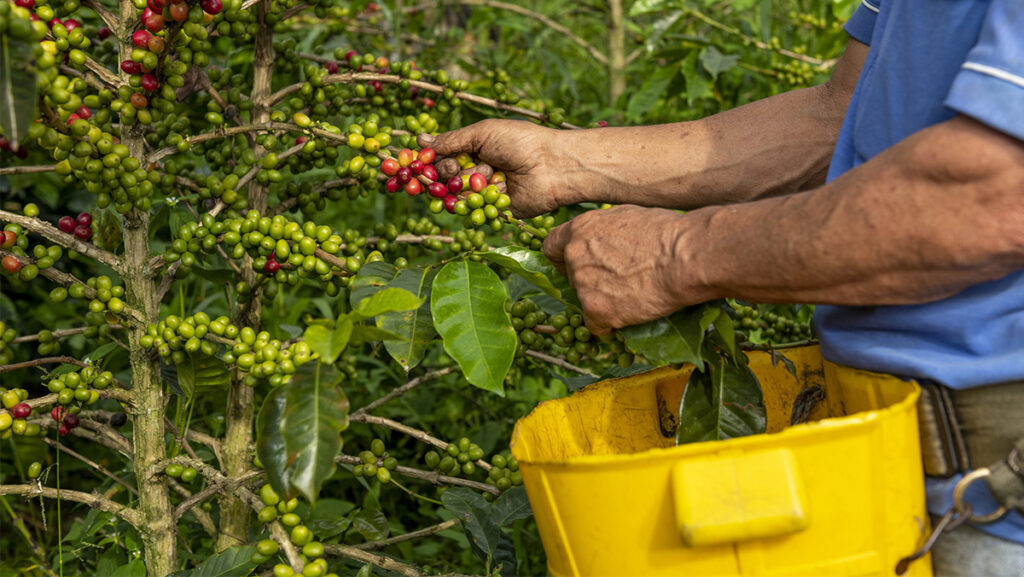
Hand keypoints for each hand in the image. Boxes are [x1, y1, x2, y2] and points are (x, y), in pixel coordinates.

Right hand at [418, 119, 572, 217]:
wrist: (551, 165)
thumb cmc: (520, 141)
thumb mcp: (482, 133)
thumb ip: (451, 140)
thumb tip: (420, 141)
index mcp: (474, 149)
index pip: (441, 157)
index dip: (429, 161)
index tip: (418, 161)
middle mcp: (477, 170)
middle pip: (445, 178)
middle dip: (449, 171)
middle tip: (461, 166)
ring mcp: (485, 191)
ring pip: (458, 194)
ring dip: (470, 182)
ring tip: (490, 173)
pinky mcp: (494, 210)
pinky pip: (474, 210)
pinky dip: (479, 200)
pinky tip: (494, 187)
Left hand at [542, 205, 709, 334]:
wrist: (686, 256)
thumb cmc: (668, 232)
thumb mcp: (627, 217)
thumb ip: (605, 231)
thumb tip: (604, 241)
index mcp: (580, 229)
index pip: (551, 247)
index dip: (563, 259)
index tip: (578, 265)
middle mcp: (575, 255)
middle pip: (571, 277)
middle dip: (590, 282)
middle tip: (619, 283)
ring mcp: (583, 285)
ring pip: (585, 301)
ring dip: (604, 303)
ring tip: (635, 295)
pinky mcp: (596, 310)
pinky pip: (596, 325)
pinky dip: (611, 325)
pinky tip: (631, 314)